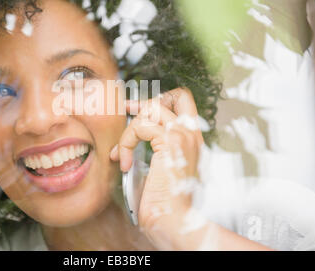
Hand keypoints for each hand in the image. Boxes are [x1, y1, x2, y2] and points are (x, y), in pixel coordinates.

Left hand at [110, 87, 204, 242]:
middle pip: (177, 95)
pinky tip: (125, 162)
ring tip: (122, 152)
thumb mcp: (162, 166)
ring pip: (153, 108)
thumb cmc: (164, 200)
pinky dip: (126, 142)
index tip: (135, 108)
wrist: (173, 219)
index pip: (184, 103)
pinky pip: (141, 126)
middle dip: (149, 100)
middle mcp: (192, 134)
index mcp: (192, 139)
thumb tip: (138, 132)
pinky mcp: (171, 141)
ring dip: (130, 129)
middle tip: (128, 110)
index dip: (160, 99)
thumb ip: (158, 147)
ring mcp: (184, 136)